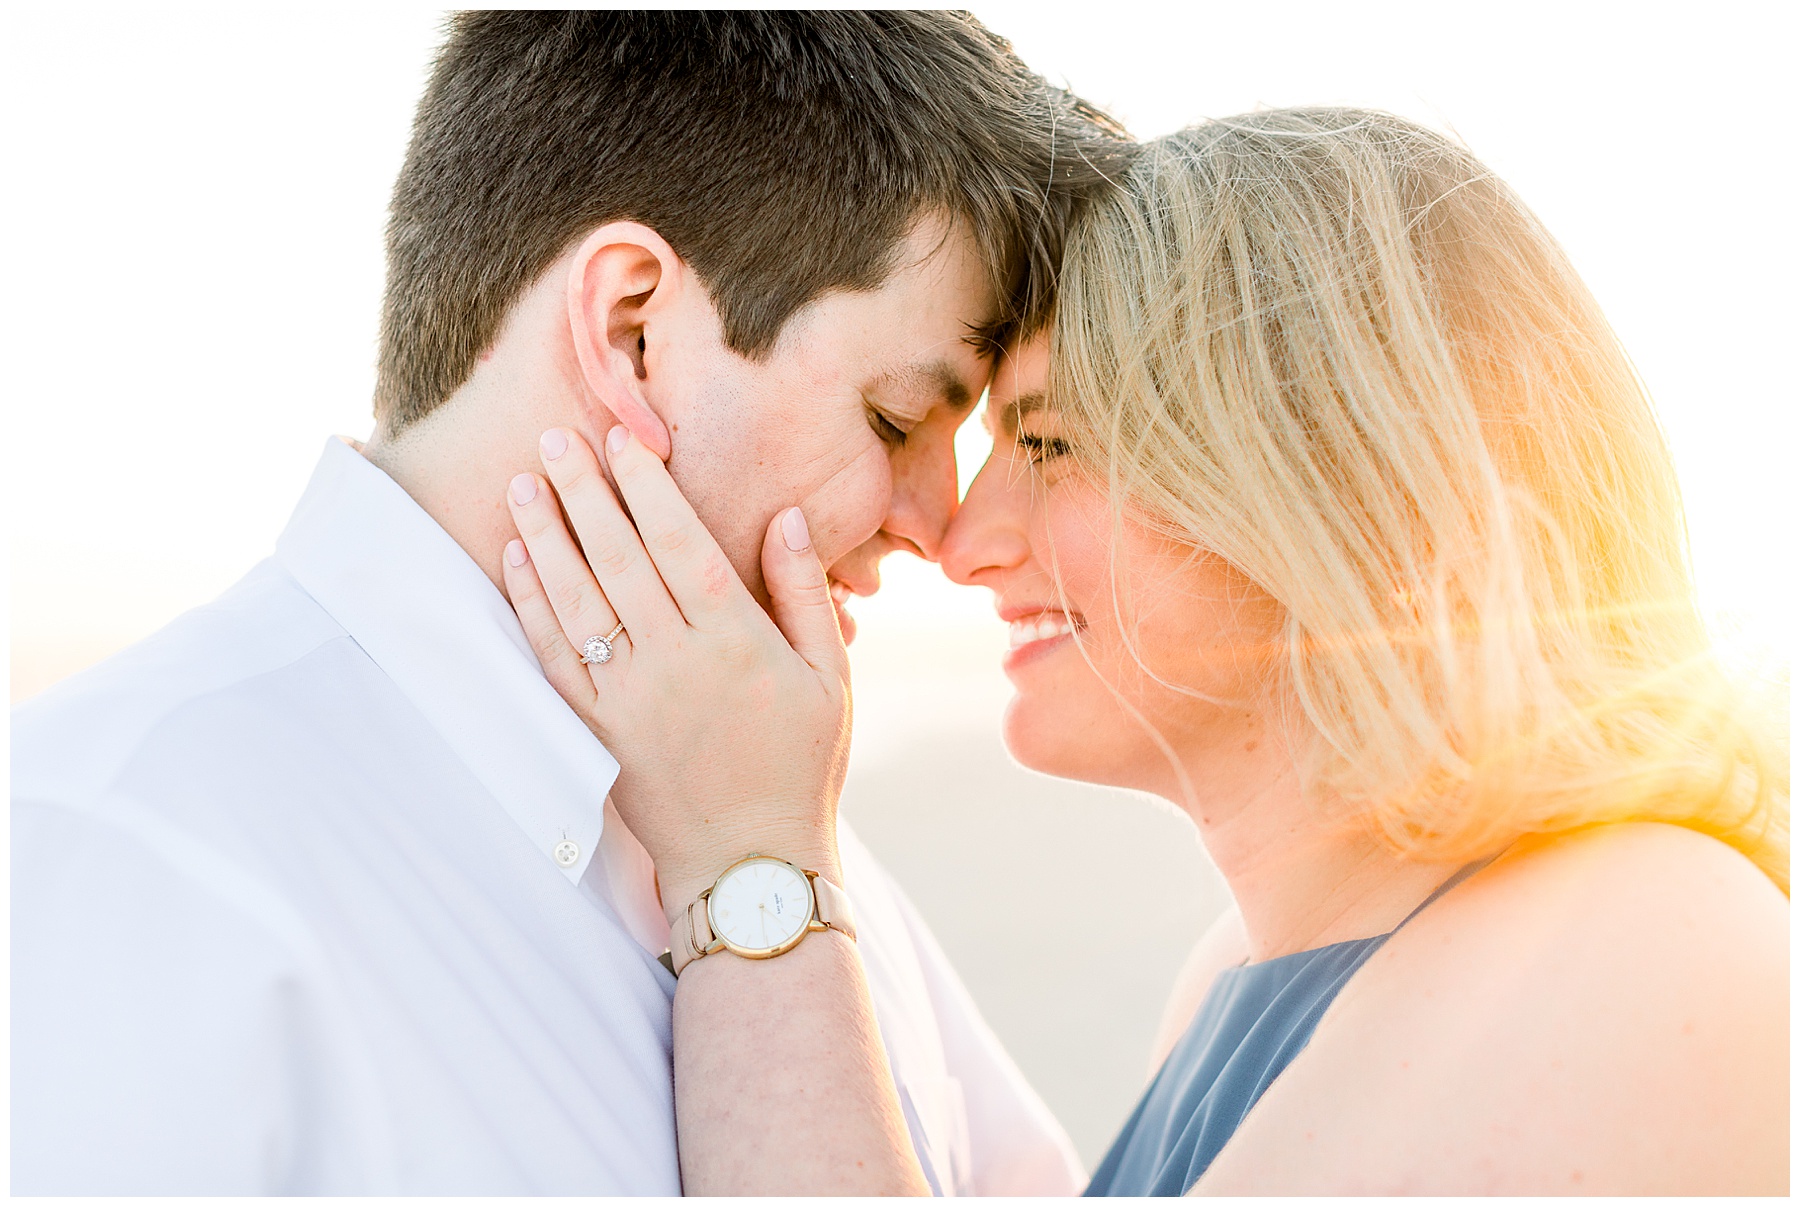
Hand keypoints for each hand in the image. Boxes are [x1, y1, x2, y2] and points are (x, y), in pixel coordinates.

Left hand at [501, 425, 851, 919]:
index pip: (680, 544)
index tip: (624, 438)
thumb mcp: (830, 677)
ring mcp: (629, 699)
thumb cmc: (801, 765)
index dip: (647, 487)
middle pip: (618, 558)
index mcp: (736, 642)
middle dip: (584, 491)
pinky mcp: (597, 731)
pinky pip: (555, 658)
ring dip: (545, 536)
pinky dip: (531, 606)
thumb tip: (788, 517)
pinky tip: (516, 562)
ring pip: (577, 601)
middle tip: (557, 436)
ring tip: (524, 483)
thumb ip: (806, 594)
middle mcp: (675, 663)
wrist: (749, 863)